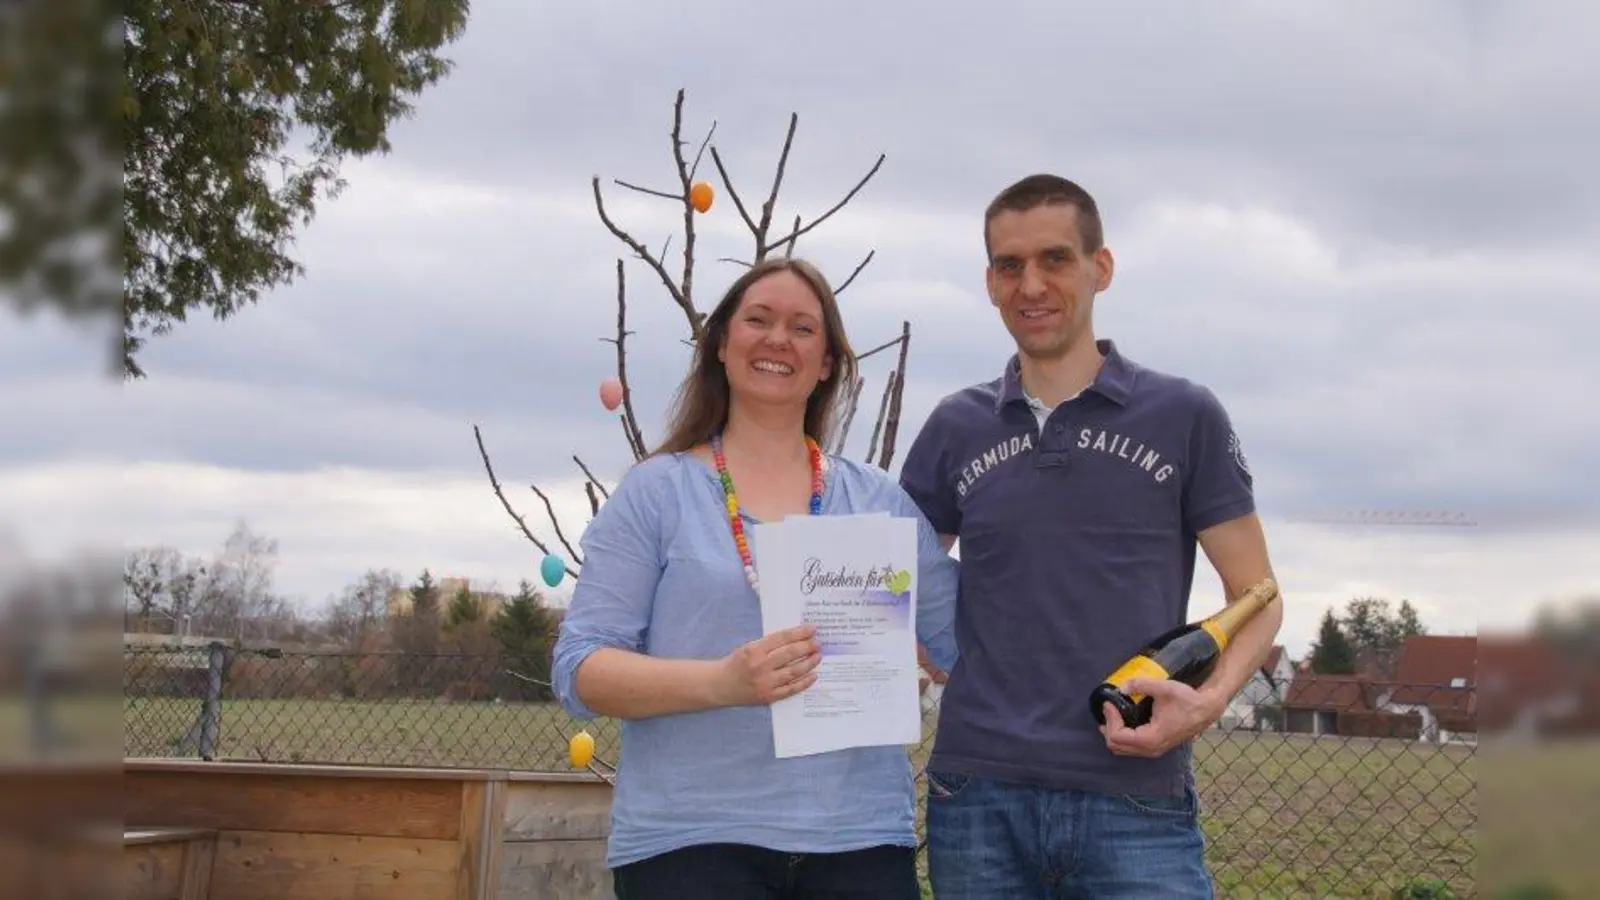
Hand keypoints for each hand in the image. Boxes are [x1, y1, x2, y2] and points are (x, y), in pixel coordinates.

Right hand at [715, 625, 820, 706]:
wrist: (720, 685)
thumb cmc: (736, 663)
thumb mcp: (748, 647)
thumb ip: (769, 644)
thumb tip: (796, 638)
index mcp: (754, 650)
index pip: (782, 638)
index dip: (799, 633)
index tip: (812, 629)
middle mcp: (760, 666)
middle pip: (790, 654)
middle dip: (807, 647)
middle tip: (818, 643)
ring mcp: (765, 683)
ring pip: (793, 671)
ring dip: (809, 663)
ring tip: (818, 656)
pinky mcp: (768, 696)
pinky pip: (791, 689)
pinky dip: (804, 682)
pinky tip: (813, 675)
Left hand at [1100, 678, 1222, 758]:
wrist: (1206, 710)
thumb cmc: (1188, 700)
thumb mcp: (1164, 688)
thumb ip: (1141, 685)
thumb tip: (1122, 687)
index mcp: (1151, 738)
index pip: (1118, 737)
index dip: (1110, 719)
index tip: (1109, 703)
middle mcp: (1151, 749)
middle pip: (1117, 746)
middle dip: (1108, 727)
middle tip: (1108, 708)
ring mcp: (1154, 750)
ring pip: (1123, 749)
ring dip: (1113, 733)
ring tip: (1112, 714)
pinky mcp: (1156, 746)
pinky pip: (1131, 747)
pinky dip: (1122, 736)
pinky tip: (1122, 721)